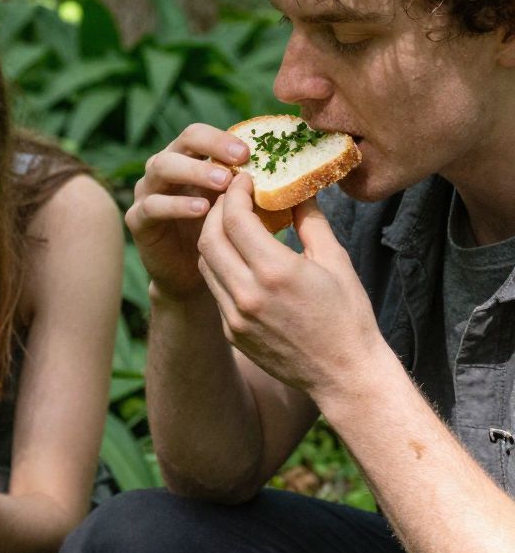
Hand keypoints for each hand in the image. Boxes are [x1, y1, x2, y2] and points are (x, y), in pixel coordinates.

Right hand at [127, 124, 254, 303]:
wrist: (192, 277)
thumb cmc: (224, 238)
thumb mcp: (244, 208)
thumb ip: (259, 189)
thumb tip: (300, 174)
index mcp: (191, 159)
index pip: (202, 134)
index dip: (224, 138)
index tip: (252, 151)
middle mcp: (166, 169)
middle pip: (182, 141)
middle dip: (212, 148)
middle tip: (241, 160)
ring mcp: (148, 192)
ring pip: (162, 167)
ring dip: (194, 172)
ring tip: (223, 184)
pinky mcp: (138, 220)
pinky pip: (153, 205)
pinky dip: (176, 205)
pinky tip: (202, 210)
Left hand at [195, 176, 381, 395]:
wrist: (343, 373)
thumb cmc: (347, 315)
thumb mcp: (335, 260)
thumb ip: (310, 221)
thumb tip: (297, 189)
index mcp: (275, 272)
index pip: (234, 219)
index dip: (234, 193)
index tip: (244, 179)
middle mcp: (248, 294)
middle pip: (208, 239)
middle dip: (215, 211)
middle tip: (232, 197)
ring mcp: (235, 317)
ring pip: (206, 264)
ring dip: (213, 238)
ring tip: (233, 224)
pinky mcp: (232, 332)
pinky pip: (215, 289)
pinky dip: (221, 266)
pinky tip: (239, 256)